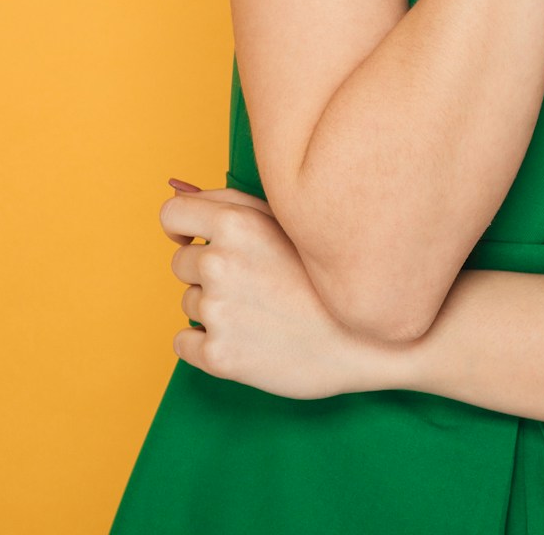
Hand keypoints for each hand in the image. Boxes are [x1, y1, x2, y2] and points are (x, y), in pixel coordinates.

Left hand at [159, 181, 411, 399]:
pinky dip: (207, 344)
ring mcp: (218, 312)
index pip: (171, 215)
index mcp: (235, 223)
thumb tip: (177, 187)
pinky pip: (185, 343)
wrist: (372, 342)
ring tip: (264, 312)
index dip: (183, 228)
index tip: (196, 240)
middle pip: (181, 263)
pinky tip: (248, 340)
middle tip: (256, 285)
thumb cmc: (330, 276)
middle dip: (207, 272)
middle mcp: (219, 263)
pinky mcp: (218, 356)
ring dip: (216, 308)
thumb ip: (229, 202)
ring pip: (189, 303)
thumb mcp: (287, 221)